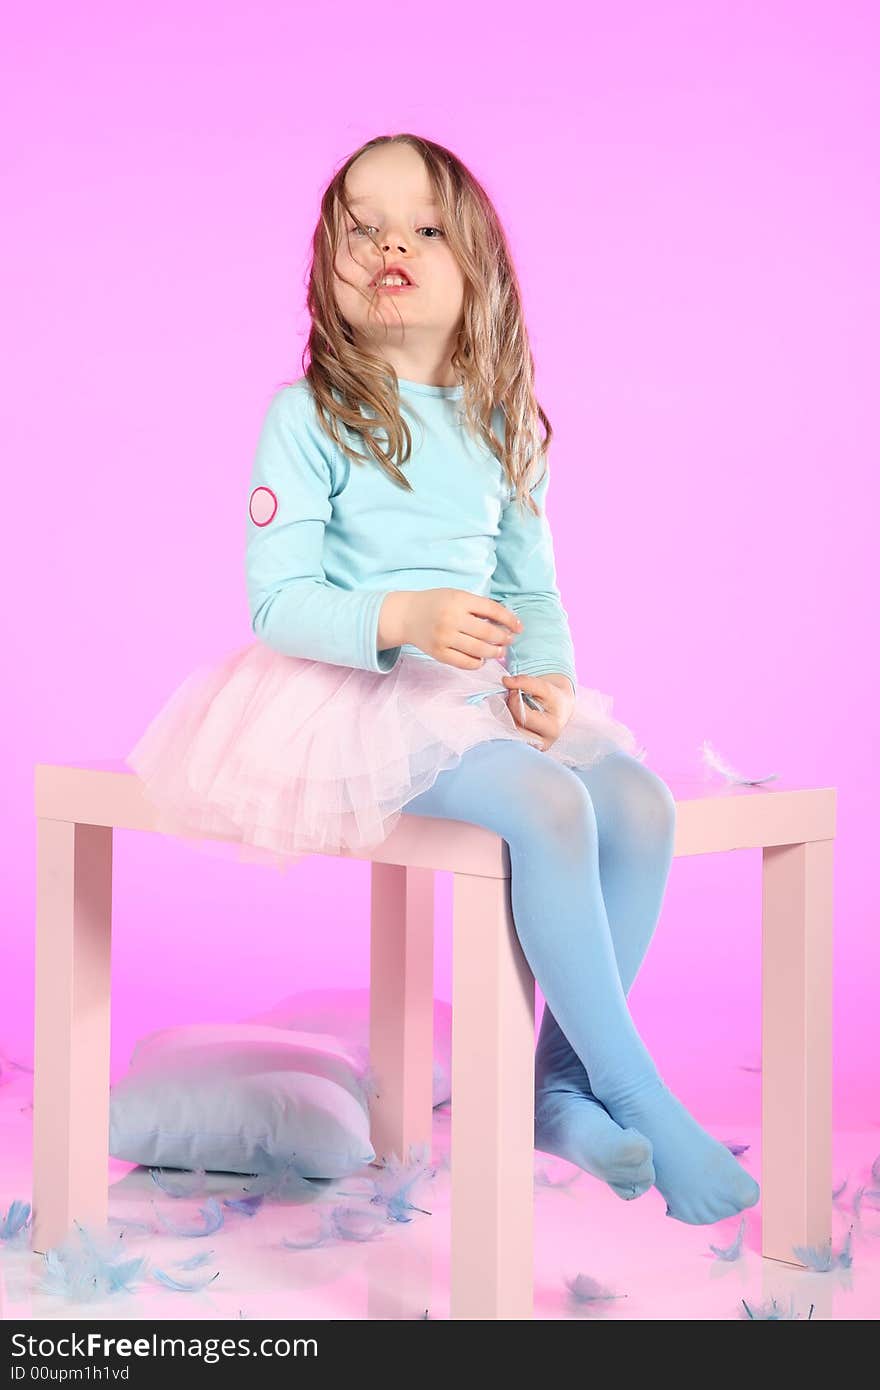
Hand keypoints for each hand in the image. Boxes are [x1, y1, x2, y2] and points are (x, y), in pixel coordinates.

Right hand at [392, 588, 523, 670]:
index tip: (519, 628)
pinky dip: (478, 663)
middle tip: (508, 640)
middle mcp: (452, 619)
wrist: (406, 615)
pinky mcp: (439, 653)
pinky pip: (466, 663)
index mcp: (459, 600)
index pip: (493, 611)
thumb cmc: (436, 604)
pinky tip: (481, 659)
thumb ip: (479, 607)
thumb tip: (507, 623)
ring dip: (495, 653)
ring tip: (499, 651)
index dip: (510, 620)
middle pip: (488, 633)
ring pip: (479, 650)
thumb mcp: (457, 596)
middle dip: (504, 639)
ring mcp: (444, 637)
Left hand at [501, 673, 574, 751]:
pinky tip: (509, 716)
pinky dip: (505, 725)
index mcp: (552, 729)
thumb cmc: (553, 698)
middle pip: (514, 729)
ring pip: (509, 736)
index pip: (524, 717)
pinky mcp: (525, 748)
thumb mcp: (544, 687)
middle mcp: (543, 743)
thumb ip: (526, 682)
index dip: (514, 701)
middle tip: (509, 699)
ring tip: (510, 707)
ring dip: (504, 719)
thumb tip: (505, 681)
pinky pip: (509, 739)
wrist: (559, 709)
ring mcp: (533, 749)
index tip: (514, 690)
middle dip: (508, 712)